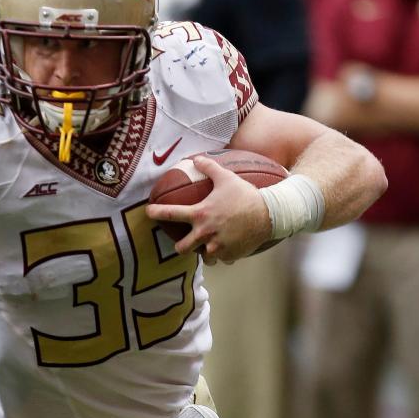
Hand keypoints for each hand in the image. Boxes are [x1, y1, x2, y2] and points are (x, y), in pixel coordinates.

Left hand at [146, 154, 273, 264]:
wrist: (269, 214)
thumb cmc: (246, 195)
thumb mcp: (227, 178)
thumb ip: (209, 168)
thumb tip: (196, 159)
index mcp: (200, 215)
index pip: (171, 214)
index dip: (156, 213)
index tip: (149, 212)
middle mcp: (205, 234)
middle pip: (181, 248)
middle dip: (181, 246)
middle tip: (186, 241)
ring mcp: (217, 248)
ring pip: (203, 256)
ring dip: (205, 251)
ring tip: (211, 243)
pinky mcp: (229, 256)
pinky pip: (221, 259)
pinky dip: (224, 253)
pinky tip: (230, 244)